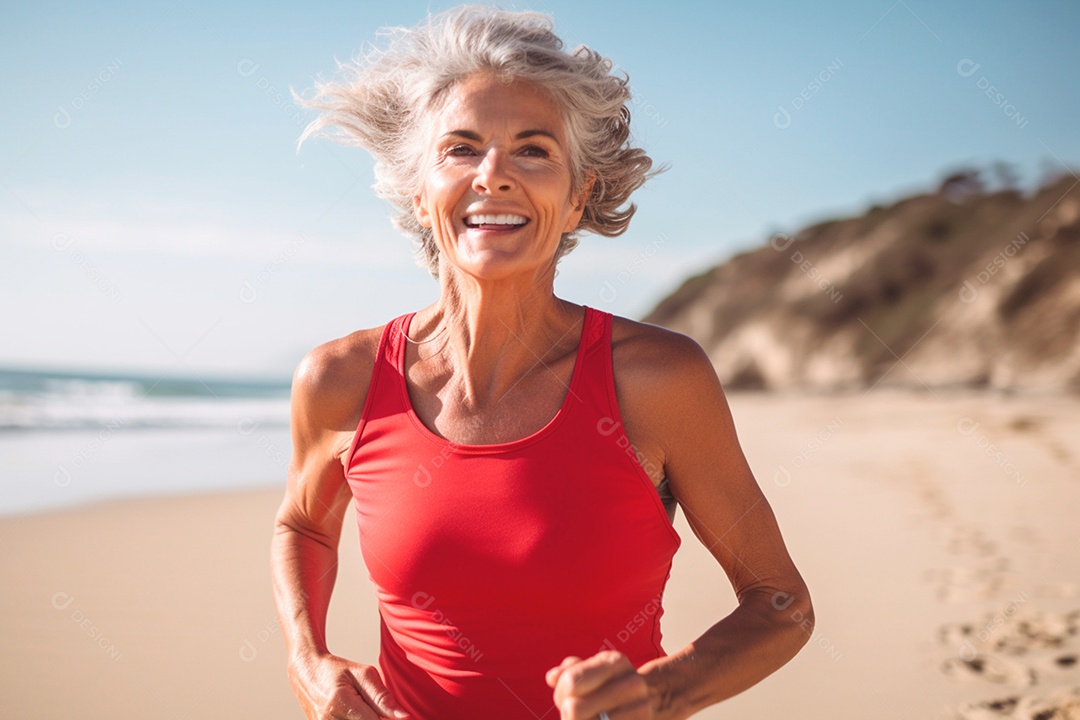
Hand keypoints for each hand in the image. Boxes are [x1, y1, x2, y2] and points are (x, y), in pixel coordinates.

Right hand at [287, 651, 409, 718]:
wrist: (305, 672)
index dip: (386, 718)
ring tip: (359, 707)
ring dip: (364, 719)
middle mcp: (328, 719)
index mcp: (340, 702)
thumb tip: (403, 717)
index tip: (391, 714)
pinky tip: (354, 713)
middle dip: (373, 718)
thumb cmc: (337, 670)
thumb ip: (382, 697)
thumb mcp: (363, 674)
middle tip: (368, 705)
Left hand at [546, 651, 657, 719]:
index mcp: (616, 662)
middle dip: (568, 716)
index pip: (570, 681)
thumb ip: (572, 670)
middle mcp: (632, 685)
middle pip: (573, 710)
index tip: (567, 699)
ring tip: (591, 719)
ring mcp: (641, 711)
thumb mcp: (598, 669)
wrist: (660, 699)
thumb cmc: (616, 685)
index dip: (561, 694)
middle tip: (577, 716)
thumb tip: (551, 677)